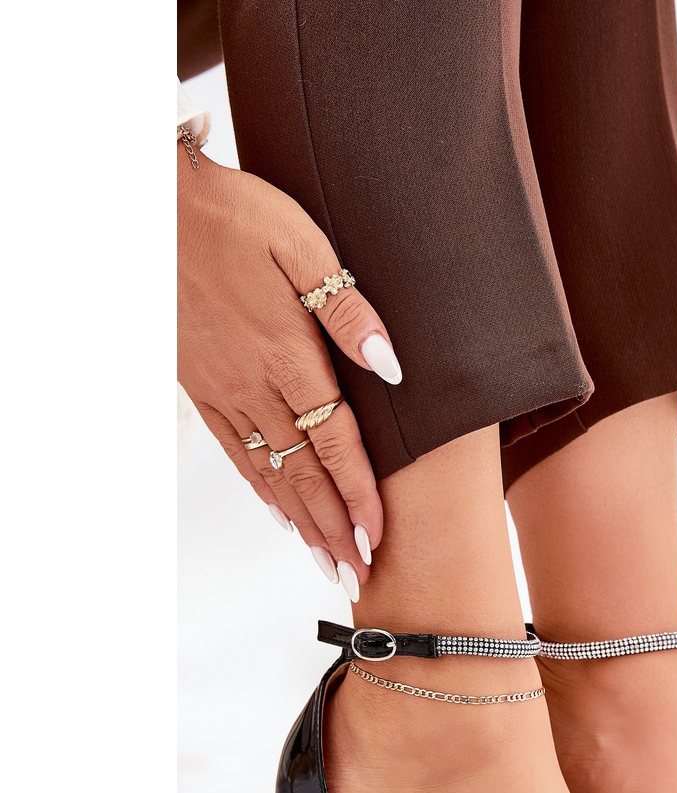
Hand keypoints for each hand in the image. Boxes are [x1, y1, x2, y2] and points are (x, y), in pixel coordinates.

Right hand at [177, 148, 402, 599]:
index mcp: (288, 356)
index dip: (359, 496)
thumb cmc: (235, 214)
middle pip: (303, 475)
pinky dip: (259, 487)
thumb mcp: (303, 246)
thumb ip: (349, 312)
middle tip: (356, 576)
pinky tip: (277, 511)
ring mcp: (223, 389)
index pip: (334, 445)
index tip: (377, 539)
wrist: (155, 202)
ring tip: (324, 561)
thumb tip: (391, 368)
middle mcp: (254, 385)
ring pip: (269, 472)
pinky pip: (234, 449)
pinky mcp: (199, 384)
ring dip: (300, 522)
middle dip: (333, 530)